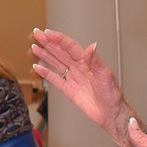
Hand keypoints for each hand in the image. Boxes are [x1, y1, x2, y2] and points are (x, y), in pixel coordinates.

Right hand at [30, 28, 140, 146]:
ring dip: (45, 55)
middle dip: (48, 43)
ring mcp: (73, 78)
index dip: (58, 39)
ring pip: (55, 63)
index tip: (48, 33)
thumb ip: (96, 61)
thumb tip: (92, 46)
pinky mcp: (68, 90)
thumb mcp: (105, 75)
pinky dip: (45, 73)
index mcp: (87, 62)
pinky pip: (54, 79)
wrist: (110, 113)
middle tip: (36, 34)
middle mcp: (78, 67)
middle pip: (60, 52)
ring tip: (34, 48)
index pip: (70, 47)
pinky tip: (37, 67)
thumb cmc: (112, 94)